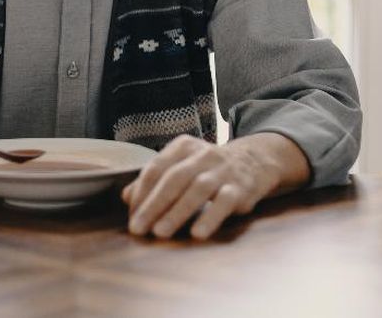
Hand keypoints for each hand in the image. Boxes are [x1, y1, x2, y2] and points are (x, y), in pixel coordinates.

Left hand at [121, 134, 279, 240]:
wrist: (255, 159)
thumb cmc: (209, 168)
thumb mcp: (182, 165)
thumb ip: (155, 180)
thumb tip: (126, 197)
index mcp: (183, 147)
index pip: (156, 168)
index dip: (141, 193)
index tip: (131, 216)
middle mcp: (202, 155)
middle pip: (173, 179)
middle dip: (153, 204)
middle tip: (138, 228)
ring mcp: (223, 170)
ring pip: (197, 189)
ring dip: (177, 212)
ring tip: (160, 232)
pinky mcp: (241, 187)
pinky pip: (225, 202)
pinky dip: (210, 217)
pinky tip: (198, 233)